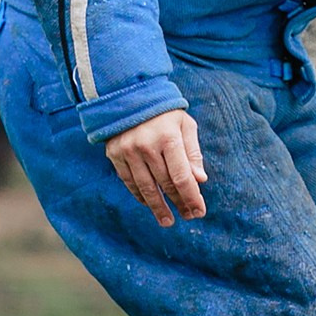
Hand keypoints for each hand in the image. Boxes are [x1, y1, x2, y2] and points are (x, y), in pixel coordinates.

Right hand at [105, 109, 206, 224]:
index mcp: (168, 137)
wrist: (129, 94)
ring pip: (145, 187)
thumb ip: (193, 152)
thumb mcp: (185, 125)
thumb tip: (200, 180)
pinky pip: (128, 181)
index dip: (191, 197)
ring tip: (167, 221)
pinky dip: (139, 195)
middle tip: (189, 217)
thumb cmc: (165, 112)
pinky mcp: (115, 154)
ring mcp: (128, 151)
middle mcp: (147, 146)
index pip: (182, 176)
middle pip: (165, 184)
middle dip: (179, 203)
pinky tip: (149, 204)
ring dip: (157, 207)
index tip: (199, 211)